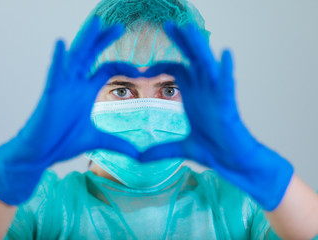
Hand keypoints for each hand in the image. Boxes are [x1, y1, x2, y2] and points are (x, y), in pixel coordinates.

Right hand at [0, 17, 140, 204]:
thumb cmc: (64, 142)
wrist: (42, 153)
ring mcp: (63, 88)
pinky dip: (58, 60)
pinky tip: (61, 44)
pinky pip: (54, 75)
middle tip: (119, 26)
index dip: (124, 66)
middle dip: (103, 40)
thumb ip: (117, 143)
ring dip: (84, 41)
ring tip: (95, 23)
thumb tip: (137, 154)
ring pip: (75, 58)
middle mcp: (76, 85)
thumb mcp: (97, 140)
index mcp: (87, 91)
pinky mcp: (51, 96)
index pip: (107, 69)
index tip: (141, 71)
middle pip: (91, 56)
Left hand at [140, 22, 293, 210]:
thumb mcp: (181, 148)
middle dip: (180, 41)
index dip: (160, 64)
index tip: (141, 69)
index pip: (177, 68)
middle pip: (191, 59)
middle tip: (168, 24)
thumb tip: (140, 158)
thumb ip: (161, 149)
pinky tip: (225, 54)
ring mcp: (215, 95)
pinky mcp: (227, 105)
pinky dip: (226, 70)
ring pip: (207, 65)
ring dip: (199, 48)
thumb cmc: (212, 150)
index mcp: (192, 94)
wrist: (230, 162)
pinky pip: (227, 84)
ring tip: (190, 29)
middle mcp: (203, 90)